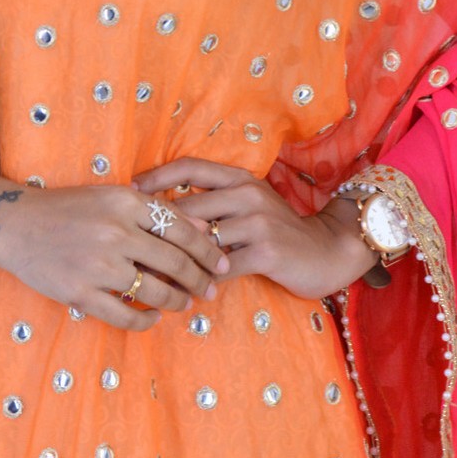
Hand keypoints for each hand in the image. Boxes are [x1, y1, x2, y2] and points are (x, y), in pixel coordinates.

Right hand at [0, 182, 229, 331]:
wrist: (15, 223)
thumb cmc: (67, 207)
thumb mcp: (112, 196)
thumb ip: (153, 211)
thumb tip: (201, 230)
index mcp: (126, 202)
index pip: (182, 228)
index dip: (207, 250)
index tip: (221, 263)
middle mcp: (116, 232)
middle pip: (175, 262)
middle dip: (199, 279)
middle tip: (211, 289)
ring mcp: (98, 265)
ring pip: (155, 291)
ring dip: (177, 301)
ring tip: (185, 304)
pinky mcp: (79, 292)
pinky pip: (124, 315)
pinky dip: (145, 320)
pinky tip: (153, 318)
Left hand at [133, 157, 377, 298]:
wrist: (327, 249)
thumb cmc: (279, 229)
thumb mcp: (250, 203)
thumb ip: (215, 201)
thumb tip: (165, 210)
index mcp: (239, 178)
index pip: (189, 166)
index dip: (156, 177)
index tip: (128, 190)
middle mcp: (247, 194)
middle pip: (187, 207)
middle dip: (157, 228)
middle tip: (130, 243)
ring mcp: (257, 222)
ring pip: (201, 240)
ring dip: (175, 259)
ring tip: (149, 272)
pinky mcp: (265, 252)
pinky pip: (221, 269)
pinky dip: (201, 281)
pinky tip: (186, 291)